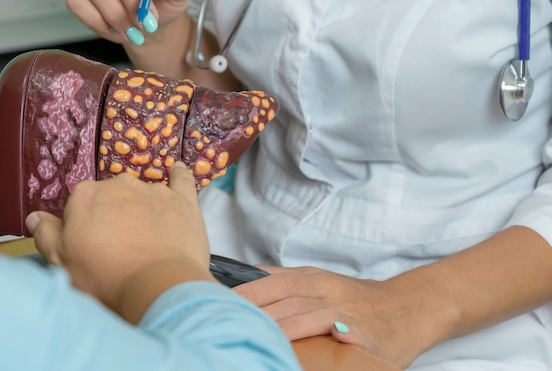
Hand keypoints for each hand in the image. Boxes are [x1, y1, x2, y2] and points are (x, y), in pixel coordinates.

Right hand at [27, 163, 214, 322]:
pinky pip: (181, 180)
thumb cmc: (105, 277)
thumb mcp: (62, 261)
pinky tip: (178, 172)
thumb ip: (46, 234)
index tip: (91, 245)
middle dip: (112, 215)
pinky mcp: (182, 200)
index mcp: (85, 196)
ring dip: (141, 208)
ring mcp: (152, 190)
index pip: (80, 203)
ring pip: (142, 193)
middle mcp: (118, 185)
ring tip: (146, 239)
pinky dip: (179, 176)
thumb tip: (34, 216)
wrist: (158, 286)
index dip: (85, 225)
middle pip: (111, 196)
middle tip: (117, 247)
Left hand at [234, 266, 426, 367]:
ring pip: (304, 315)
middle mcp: (325, 290)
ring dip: (278, 326)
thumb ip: (283, 280)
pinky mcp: (364, 333)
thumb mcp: (319, 281)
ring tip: (254, 337)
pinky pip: (339, 334)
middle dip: (253, 311)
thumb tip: (242, 278)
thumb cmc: (356, 297)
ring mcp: (344, 311)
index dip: (244, 292)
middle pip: (282, 298)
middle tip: (224, 323)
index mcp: (311, 278)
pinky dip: (323, 336)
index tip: (214, 301)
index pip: (270, 282)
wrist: (408, 306)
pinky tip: (306, 344)